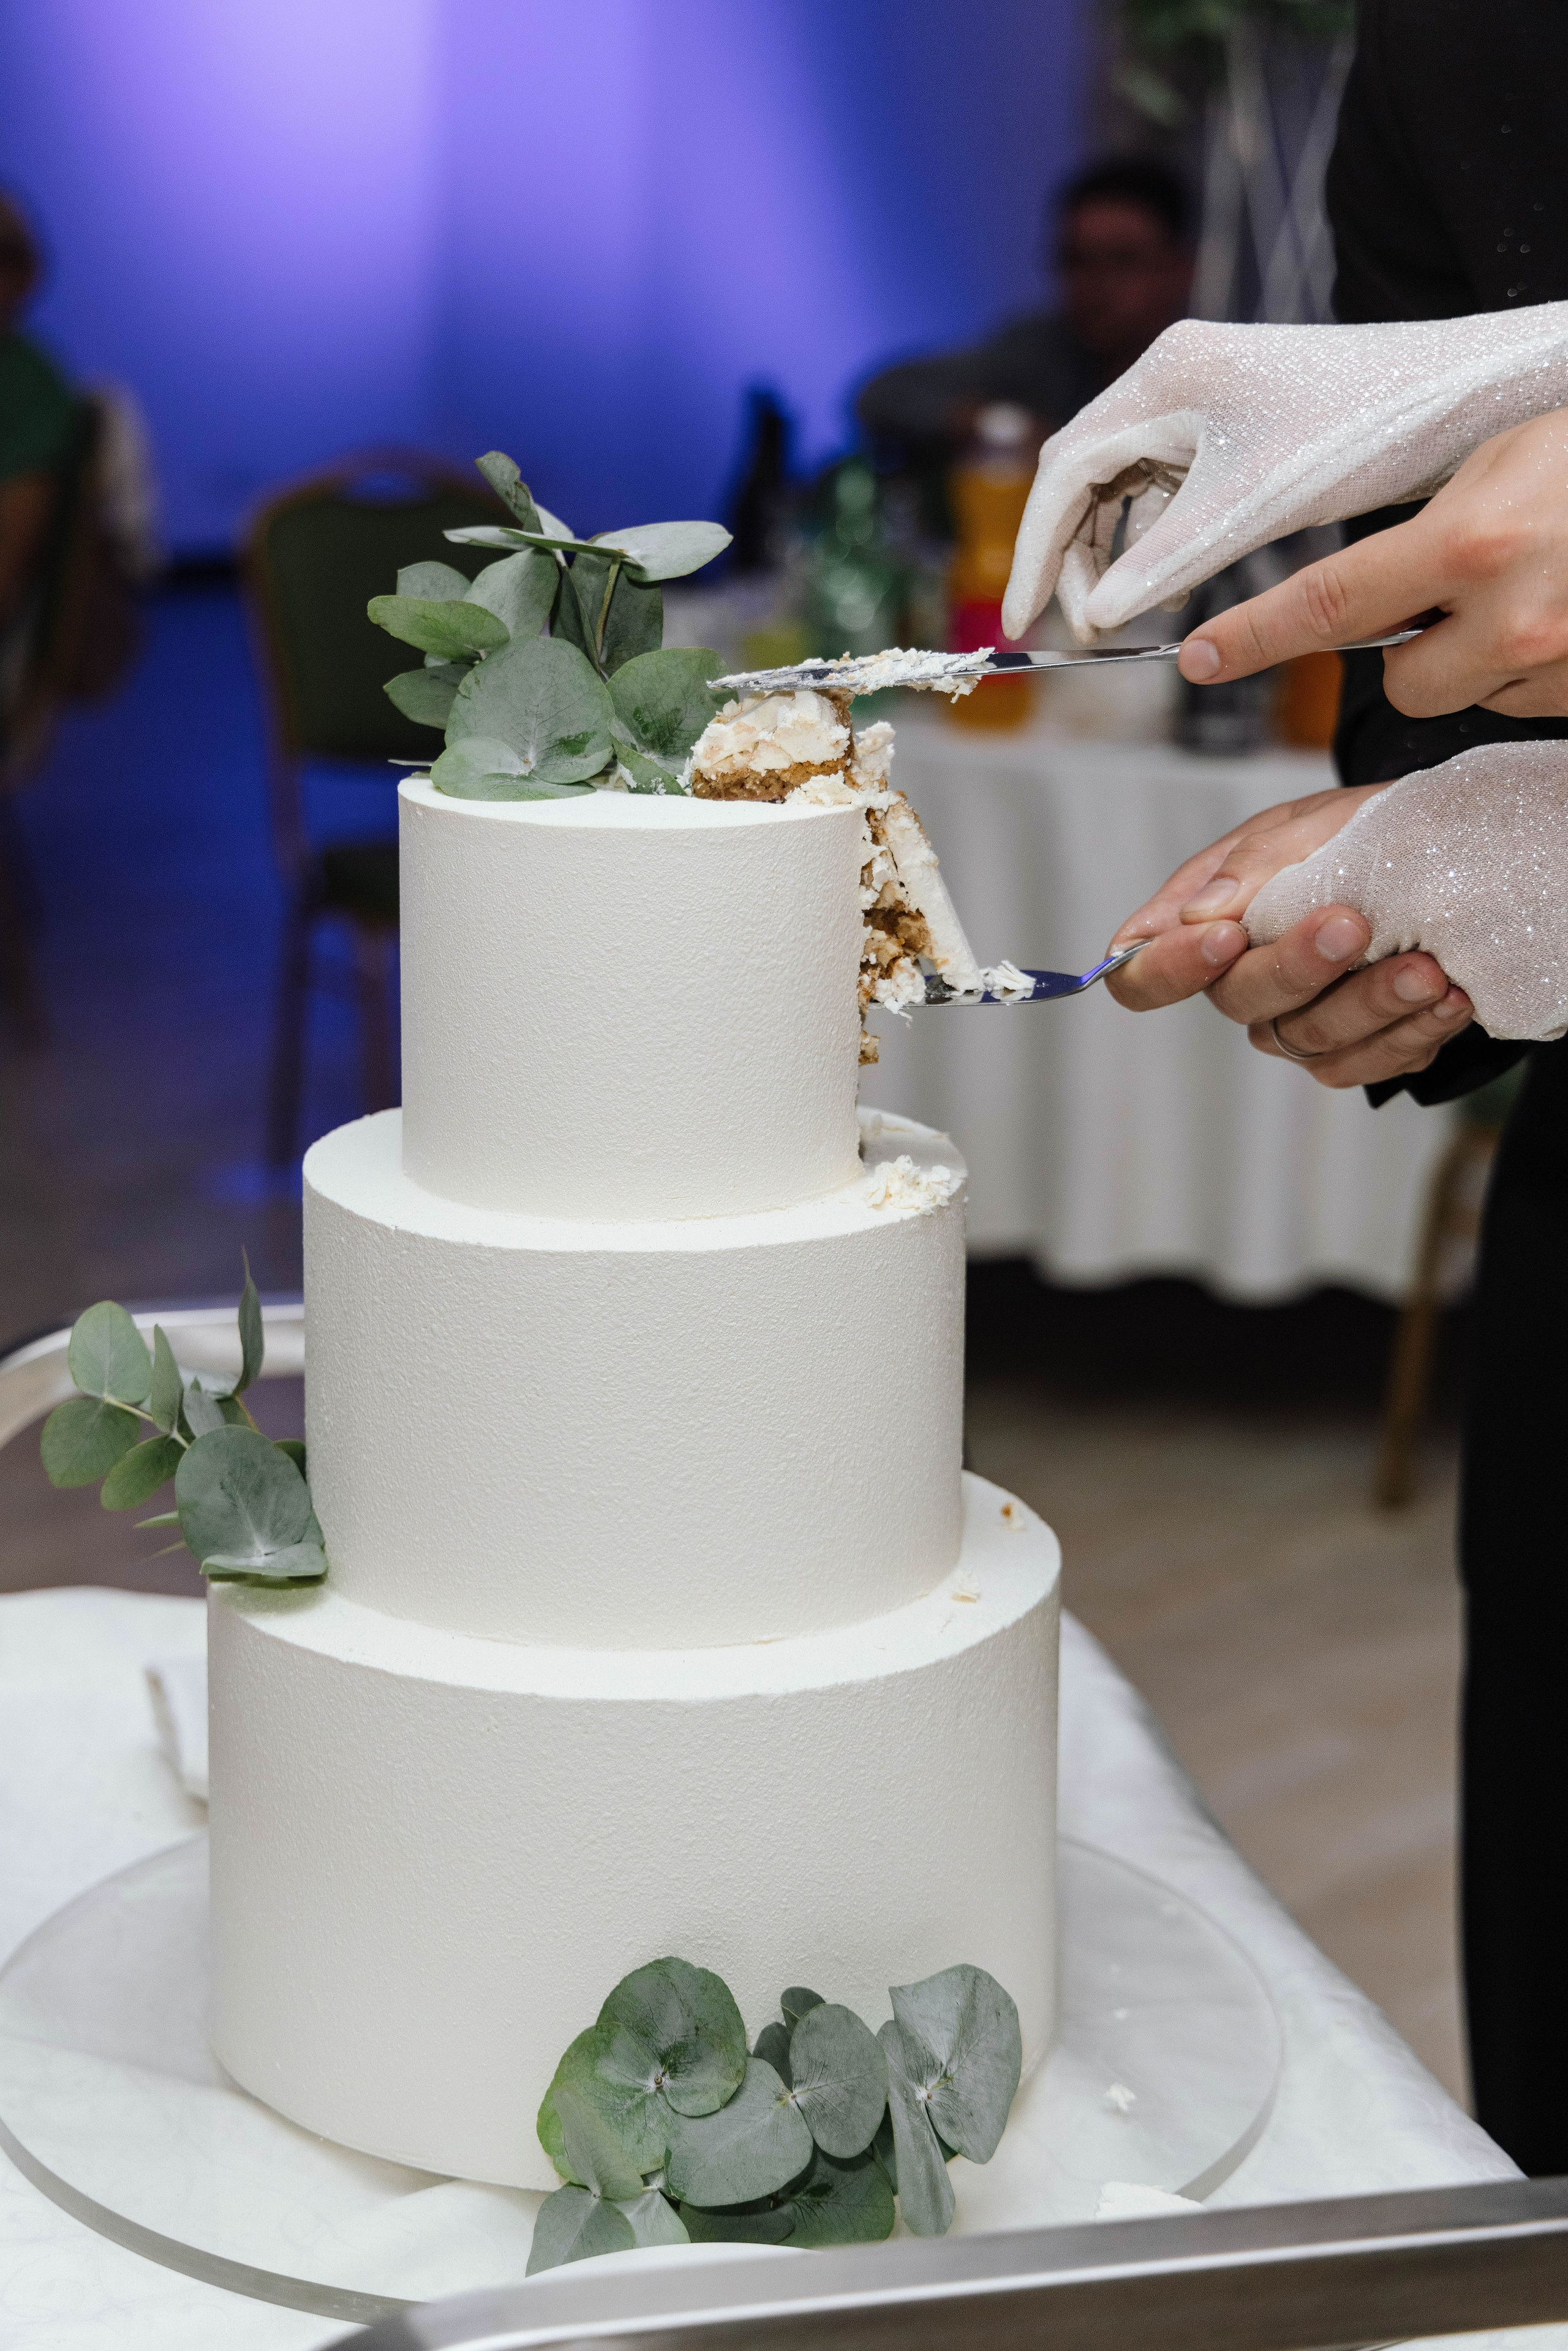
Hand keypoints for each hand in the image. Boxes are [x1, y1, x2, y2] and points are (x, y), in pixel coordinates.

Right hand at [1002, 304, 1567, 644]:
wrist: (1455, 395)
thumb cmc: (1364, 430)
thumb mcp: (1249, 508)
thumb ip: (1163, 563)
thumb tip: (1096, 618)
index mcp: (1165, 377)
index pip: (1064, 470)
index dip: (1037, 552)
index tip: (1024, 618)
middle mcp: (1172, 374)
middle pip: (1082, 474)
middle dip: (1071, 557)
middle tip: (1078, 628)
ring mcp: (1200, 392)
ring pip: (1121, 482)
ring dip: (1111, 551)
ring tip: (1116, 614)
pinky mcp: (1229, 417)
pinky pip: (1162, 481)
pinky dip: (1152, 535)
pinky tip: (1164, 582)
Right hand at [1107, 787, 1472, 1087]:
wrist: (1436, 853)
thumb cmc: (1352, 833)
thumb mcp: (1307, 822)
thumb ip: (1256, 861)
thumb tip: (1202, 914)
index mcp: (1202, 926)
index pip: (1141, 975)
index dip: (1169, 969)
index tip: (1227, 936)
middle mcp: (1238, 985)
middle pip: (1238, 1003)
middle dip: (1296, 966)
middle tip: (1352, 925)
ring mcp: (1292, 1024)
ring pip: (1309, 1040)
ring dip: (1372, 1005)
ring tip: (1428, 969)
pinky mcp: (1349, 1051)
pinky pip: (1366, 1065)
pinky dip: (1411, 1035)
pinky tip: (1449, 998)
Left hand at [1180, 410, 1567, 718]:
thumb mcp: (1504, 464)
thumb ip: (1430, 536)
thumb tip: (1378, 593)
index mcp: (1471, 545)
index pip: (1329, 605)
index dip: (1254, 636)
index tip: (1198, 658)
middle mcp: (1512, 620)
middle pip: (1404, 684)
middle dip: (1416, 650)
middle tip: (1465, 592)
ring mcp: (1561, 665)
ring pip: (1474, 695)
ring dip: (1489, 656)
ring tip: (1549, 585)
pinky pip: (1535, 699)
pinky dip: (1545, 665)